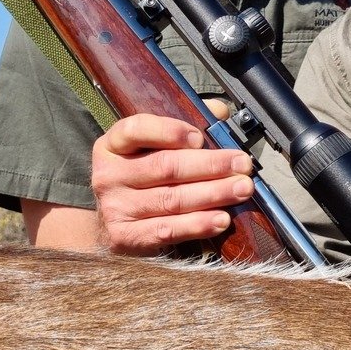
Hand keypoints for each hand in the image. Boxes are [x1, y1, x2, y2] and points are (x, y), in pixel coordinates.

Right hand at [90, 114, 253, 254]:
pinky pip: (168, 230)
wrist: (114, 228)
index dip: (169, 131)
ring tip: (241, 189)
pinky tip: (222, 219)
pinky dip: (199, 224)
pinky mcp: (125, 237)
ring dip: (213, 194)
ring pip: (172, 199)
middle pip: (164, 166)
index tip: (200, 138)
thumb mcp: (152, 150)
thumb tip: (218, 112)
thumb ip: (183, 128)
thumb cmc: (142, 181)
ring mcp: (114, 208)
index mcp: (113, 146)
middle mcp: (108, 175)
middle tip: (242, 164)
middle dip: (210, 165)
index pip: (135, 130)